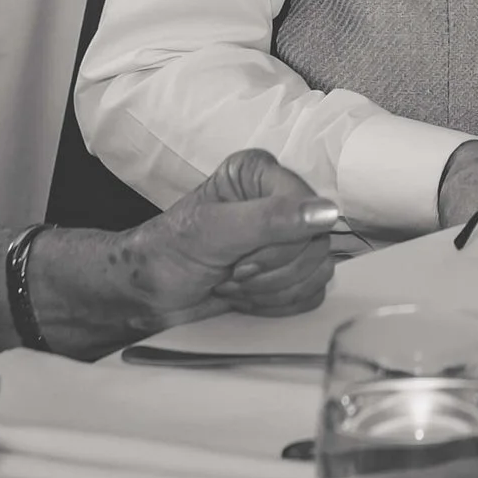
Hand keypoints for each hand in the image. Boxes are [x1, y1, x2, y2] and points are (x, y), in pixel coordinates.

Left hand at [134, 150, 339, 322]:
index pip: (306, 207)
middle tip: (231, 272)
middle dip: (270, 270)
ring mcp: (288, 238)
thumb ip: (268, 219)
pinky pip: (313, 293)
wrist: (150, 294)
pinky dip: (279, 304)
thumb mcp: (212, 231)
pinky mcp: (292, 271)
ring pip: (319, 270)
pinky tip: (247, 297)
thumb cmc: (169, 252)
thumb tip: (327, 213)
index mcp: (260, 174)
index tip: (242, 257)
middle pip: (316, 243)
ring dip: (271, 289)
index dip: (281, 241)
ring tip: (233, 283)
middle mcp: (279, 200)